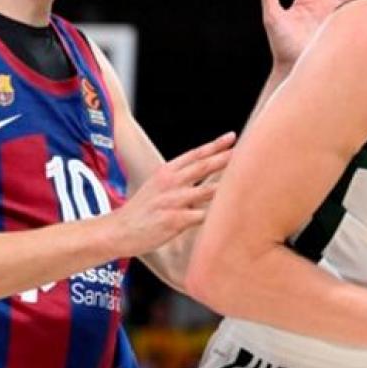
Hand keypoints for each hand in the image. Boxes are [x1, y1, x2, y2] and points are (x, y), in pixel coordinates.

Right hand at [108, 133, 235, 256]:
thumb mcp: (157, 187)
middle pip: (203, 167)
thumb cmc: (141, 211)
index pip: (194, 154)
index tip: (231, 137)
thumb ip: (179, 180)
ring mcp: (172, 201)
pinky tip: (231, 215)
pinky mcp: (173, 220)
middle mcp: (170, 183)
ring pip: (207, 191)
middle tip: (246, 151)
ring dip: (227, 186)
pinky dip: (216, 215)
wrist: (118, 230)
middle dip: (225, 158)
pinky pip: (201, 216)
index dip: (214, 145)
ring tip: (248, 181)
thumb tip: (201, 175)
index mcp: (166, 172)